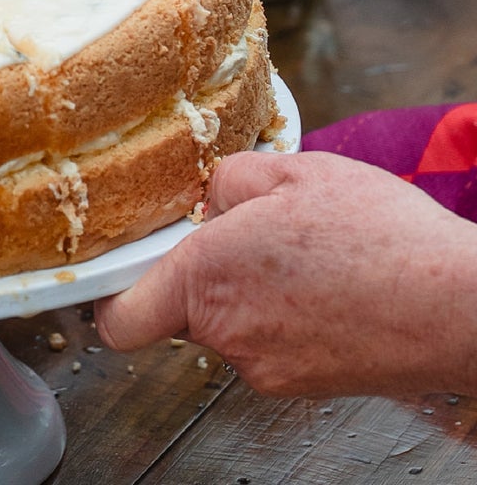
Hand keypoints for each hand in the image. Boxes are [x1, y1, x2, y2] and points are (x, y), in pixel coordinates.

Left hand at [96, 151, 476, 397]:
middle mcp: (225, 331)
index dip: (115, 296)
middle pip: (179, 311)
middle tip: (251, 243)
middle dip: (204, 277)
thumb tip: (208, 198)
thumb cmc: (384, 240)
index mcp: (205, 274)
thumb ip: (231, 179)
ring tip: (308, 264)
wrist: (460, 308)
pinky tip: (329, 292)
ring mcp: (262, 366)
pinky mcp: (299, 385)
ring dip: (252, 297)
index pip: (119, 316)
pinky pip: (270, 347)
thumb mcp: (297, 171)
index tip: (126, 273)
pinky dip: (288, 321)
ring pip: (229, 327)